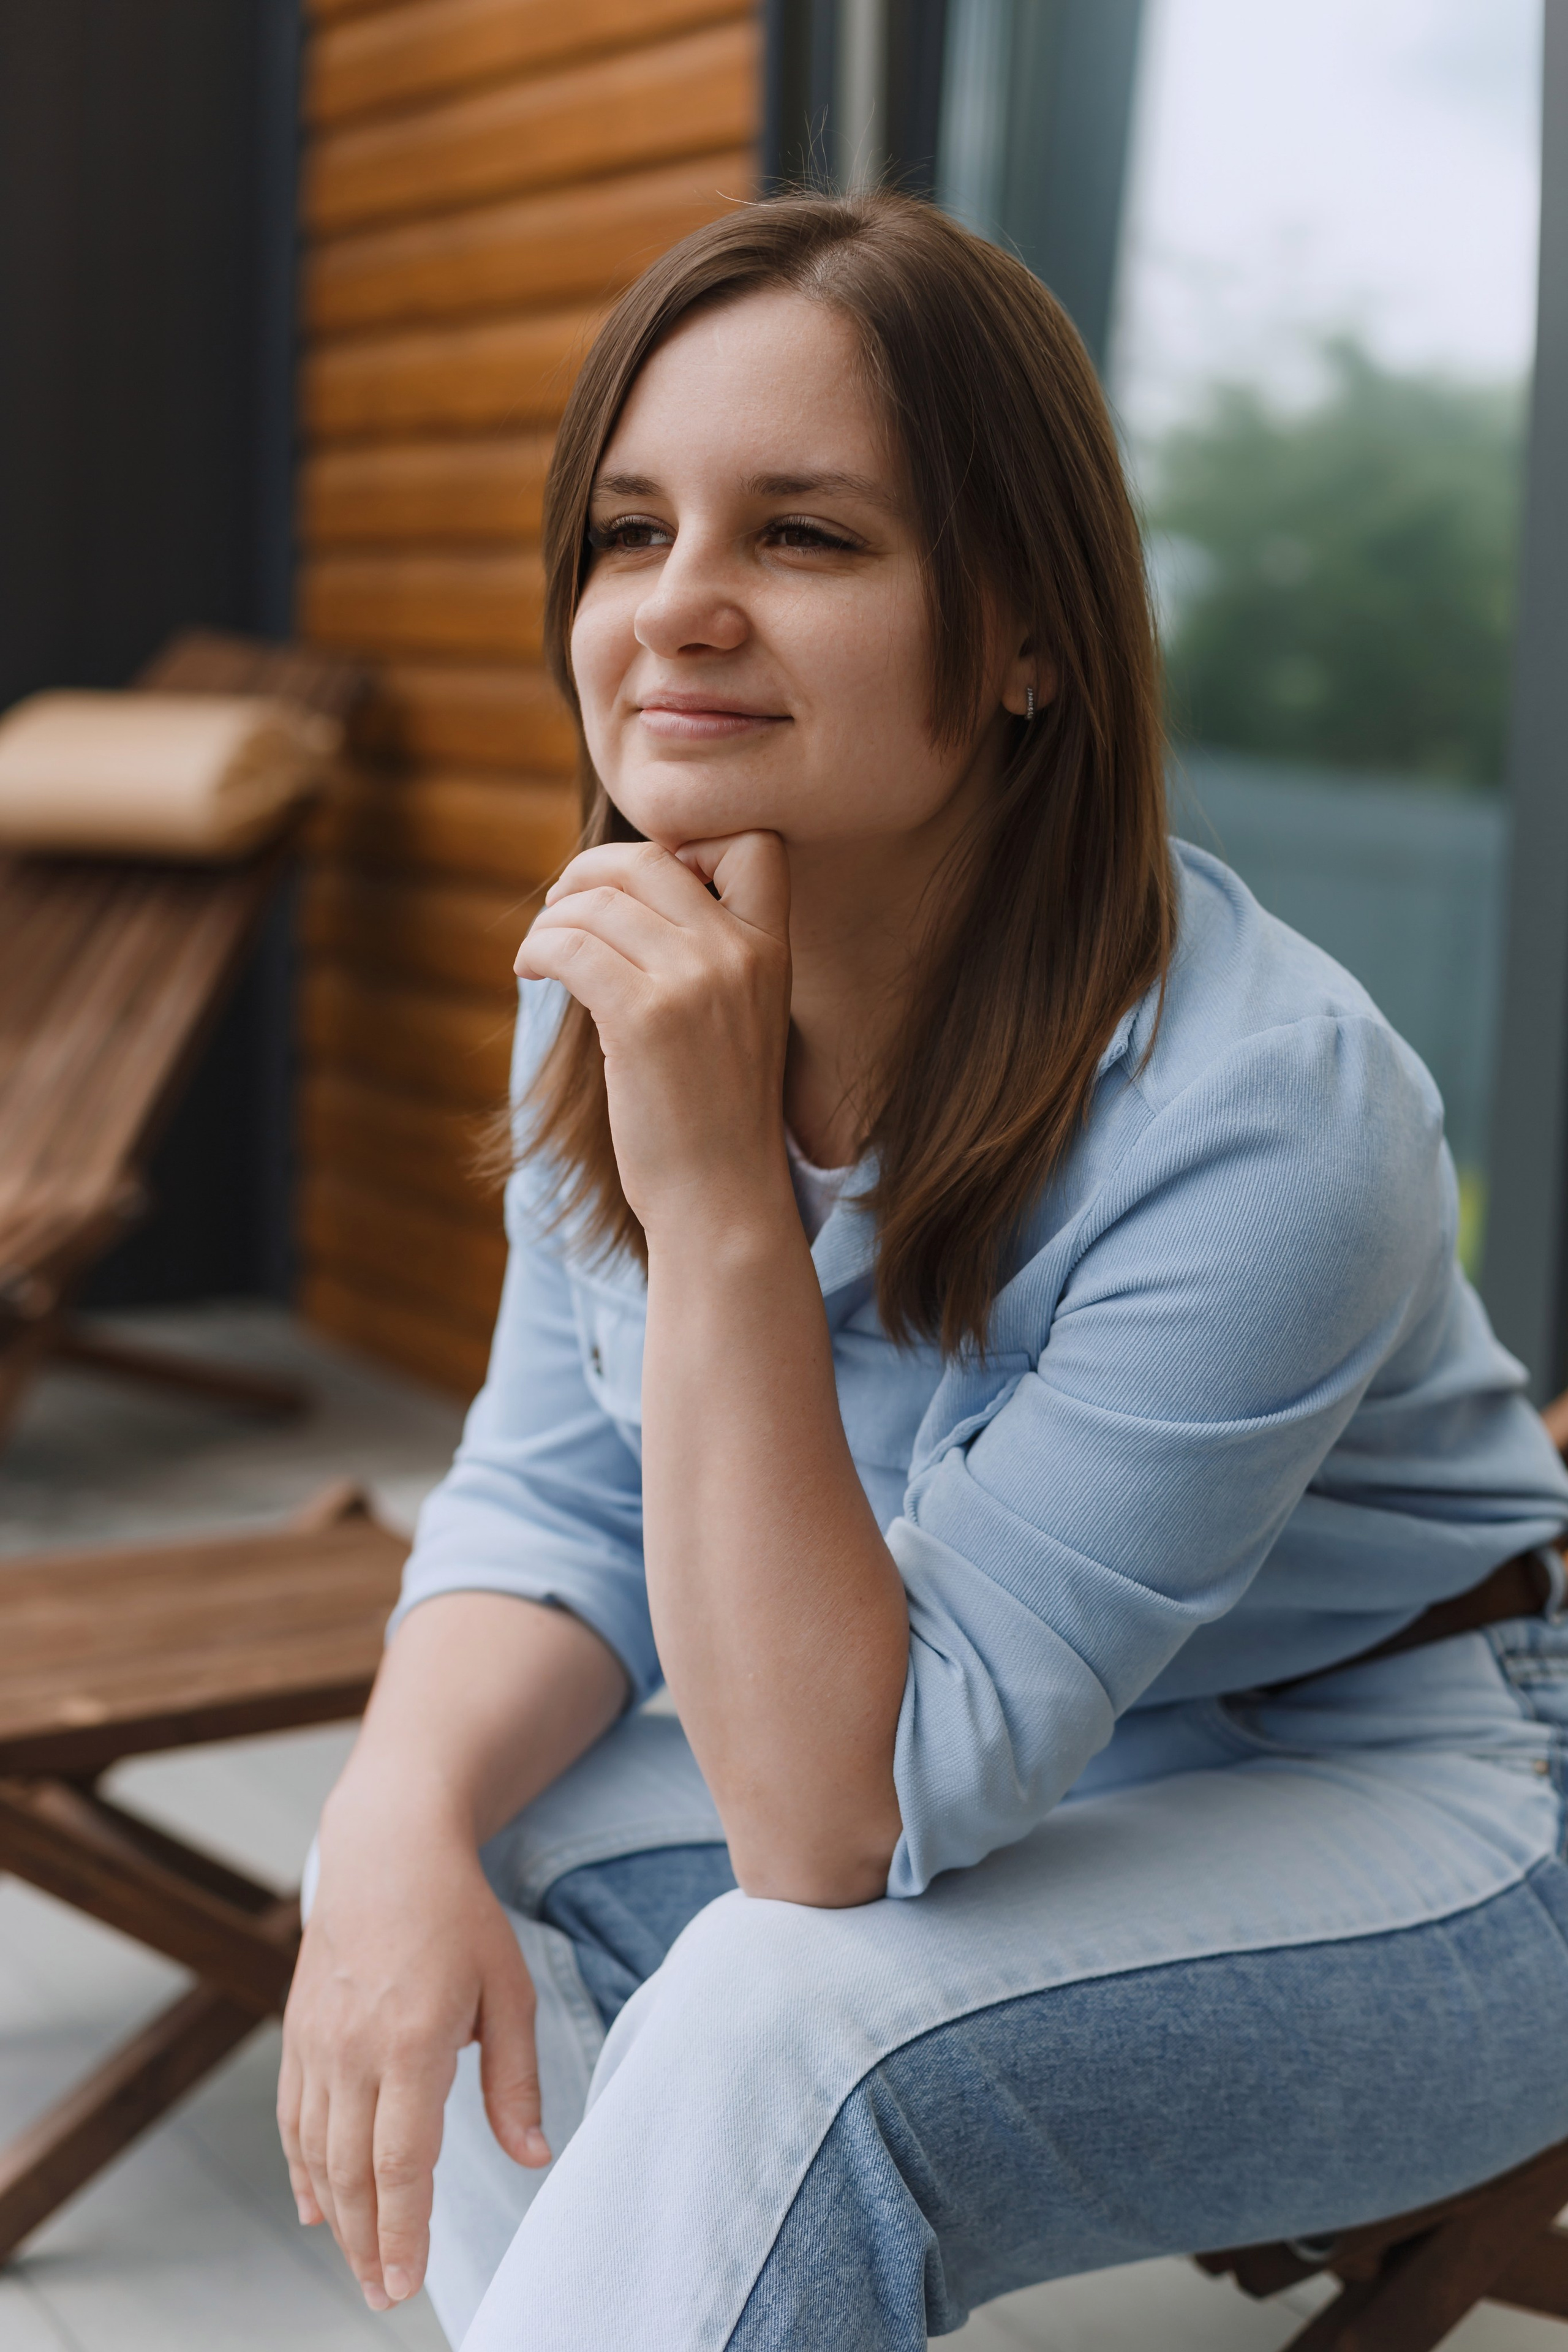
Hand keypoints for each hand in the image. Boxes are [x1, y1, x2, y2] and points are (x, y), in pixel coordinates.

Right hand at [277, 1804, 545, 2311]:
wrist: (386, 1849)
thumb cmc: (459, 1916)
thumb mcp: (508, 1989)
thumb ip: (515, 2080)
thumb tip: (535, 2156)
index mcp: (414, 2040)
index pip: (402, 2163)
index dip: (404, 2232)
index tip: (407, 2283)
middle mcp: (354, 2049)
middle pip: (353, 2173)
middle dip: (367, 2245)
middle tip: (386, 2295)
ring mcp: (317, 2042)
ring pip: (317, 2154)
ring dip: (336, 2219)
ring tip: (361, 2266)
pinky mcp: (296, 2032)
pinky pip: (292, 2119)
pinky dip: (302, 2170)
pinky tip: (315, 2208)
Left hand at [515, 833, 792, 1239]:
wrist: (723, 1198)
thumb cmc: (717, 1113)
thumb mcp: (736, 1015)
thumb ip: (702, 953)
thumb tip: (612, 893)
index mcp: (772, 949)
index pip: (749, 841)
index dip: (686, 842)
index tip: (642, 886)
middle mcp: (739, 954)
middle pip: (647, 858)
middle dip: (588, 872)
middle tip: (562, 907)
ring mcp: (694, 983)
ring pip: (596, 902)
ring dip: (551, 921)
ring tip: (539, 954)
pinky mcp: (643, 1019)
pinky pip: (569, 947)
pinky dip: (537, 951)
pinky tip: (530, 973)